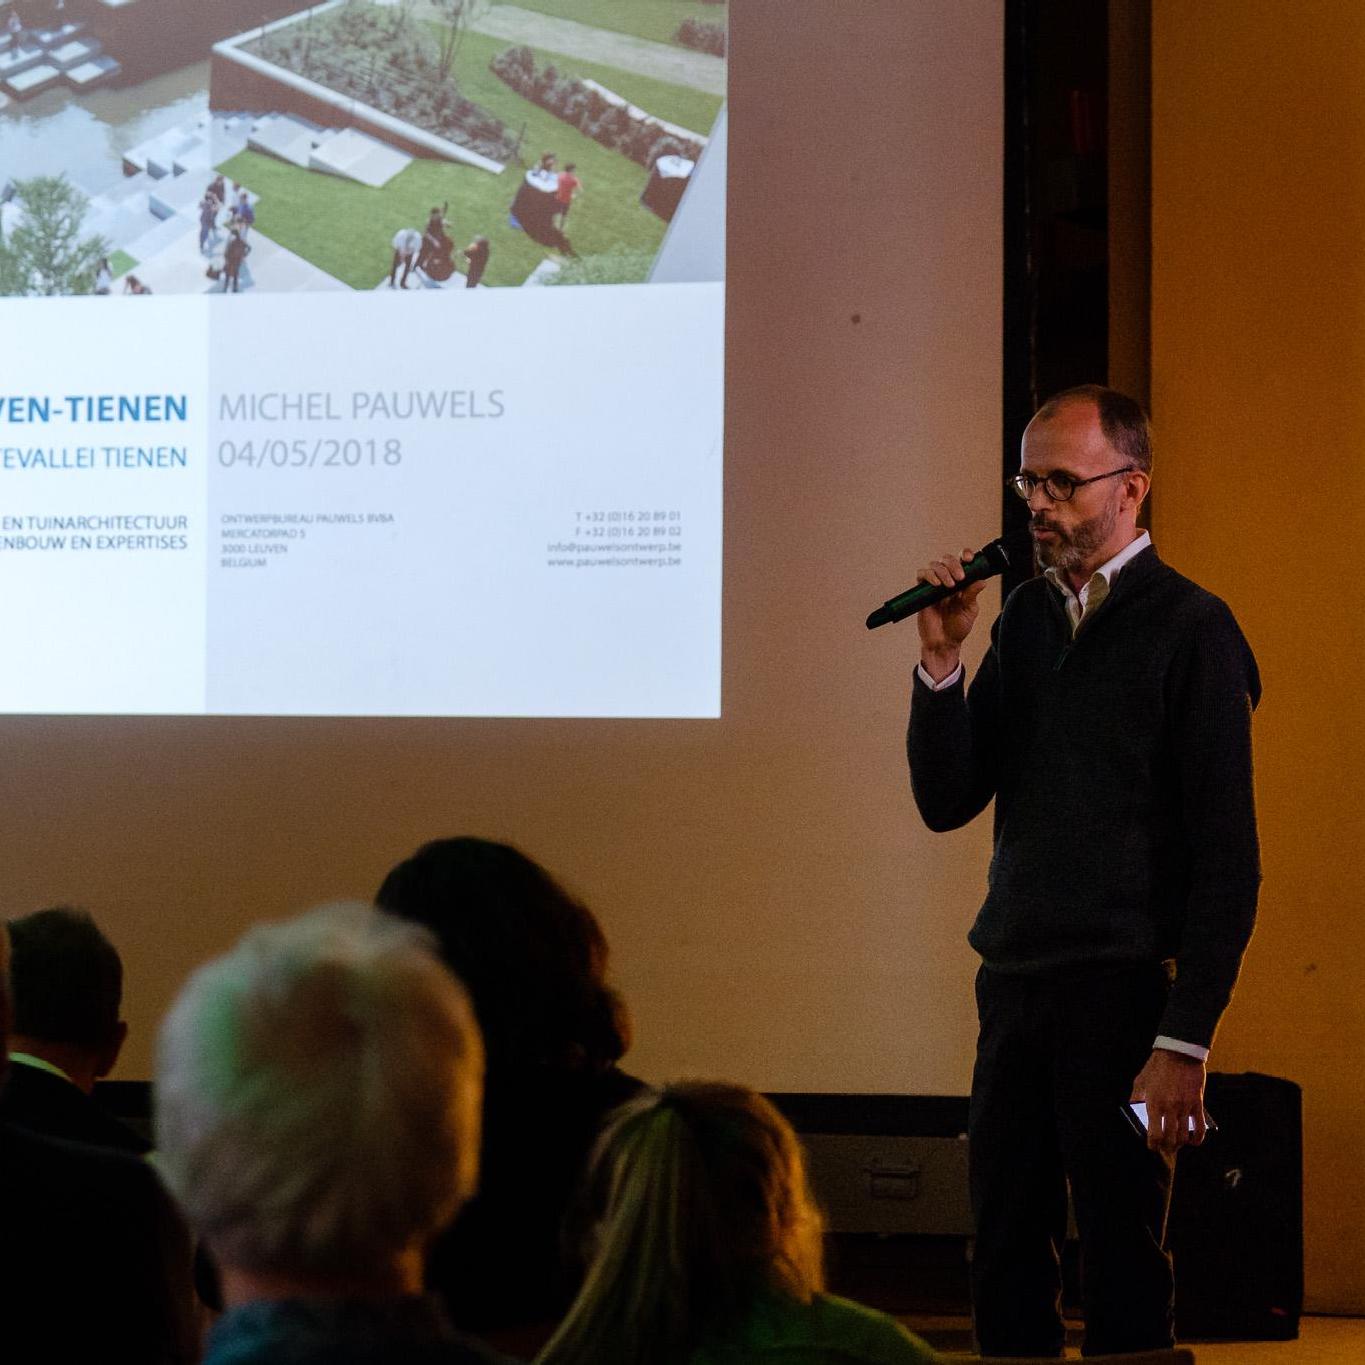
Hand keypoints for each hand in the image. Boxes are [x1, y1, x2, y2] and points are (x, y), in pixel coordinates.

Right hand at [916, 547, 986, 678]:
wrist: (943, 643)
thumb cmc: (957, 627)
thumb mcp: (969, 611)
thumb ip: (972, 595)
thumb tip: (981, 581)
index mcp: (962, 582)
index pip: (962, 561)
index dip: (965, 555)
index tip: (969, 559)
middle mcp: (948, 580)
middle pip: (947, 559)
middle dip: (954, 564)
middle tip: (960, 577)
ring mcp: (934, 585)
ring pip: (934, 565)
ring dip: (943, 571)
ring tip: (949, 585)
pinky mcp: (922, 591)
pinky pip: (921, 575)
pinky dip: (928, 575)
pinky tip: (936, 584)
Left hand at [1131, 1049, 1206, 1153]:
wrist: (1178, 1053)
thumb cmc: (1156, 1066)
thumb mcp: (1140, 1081)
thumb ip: (1136, 1098)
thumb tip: (1134, 1112)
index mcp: (1154, 1104)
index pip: (1154, 1134)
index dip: (1153, 1145)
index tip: (1152, 1147)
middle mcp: (1170, 1108)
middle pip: (1170, 1139)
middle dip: (1167, 1147)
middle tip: (1165, 1148)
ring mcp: (1185, 1107)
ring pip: (1184, 1136)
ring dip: (1180, 1144)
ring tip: (1176, 1144)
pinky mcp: (1198, 1104)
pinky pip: (1200, 1127)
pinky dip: (1197, 1138)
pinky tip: (1193, 1141)